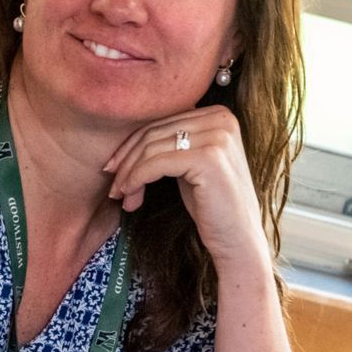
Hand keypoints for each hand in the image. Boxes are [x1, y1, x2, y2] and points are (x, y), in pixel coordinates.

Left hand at [102, 105, 267, 269]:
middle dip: (126, 160)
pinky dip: (136, 180)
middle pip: (154, 133)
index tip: (114, 168)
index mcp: (218, 114)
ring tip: (121, 195)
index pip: (160, 122)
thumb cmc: (209, 202)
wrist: (237, 237)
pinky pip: (155, 164)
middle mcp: (222, 119)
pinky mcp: (209, 158)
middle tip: (114, 186)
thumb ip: (170, 141)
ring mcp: (218, 137)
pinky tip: (130, 196)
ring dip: (128, 174)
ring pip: (151, 148)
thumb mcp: (188, 162)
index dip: (131, 145)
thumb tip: (124, 136)